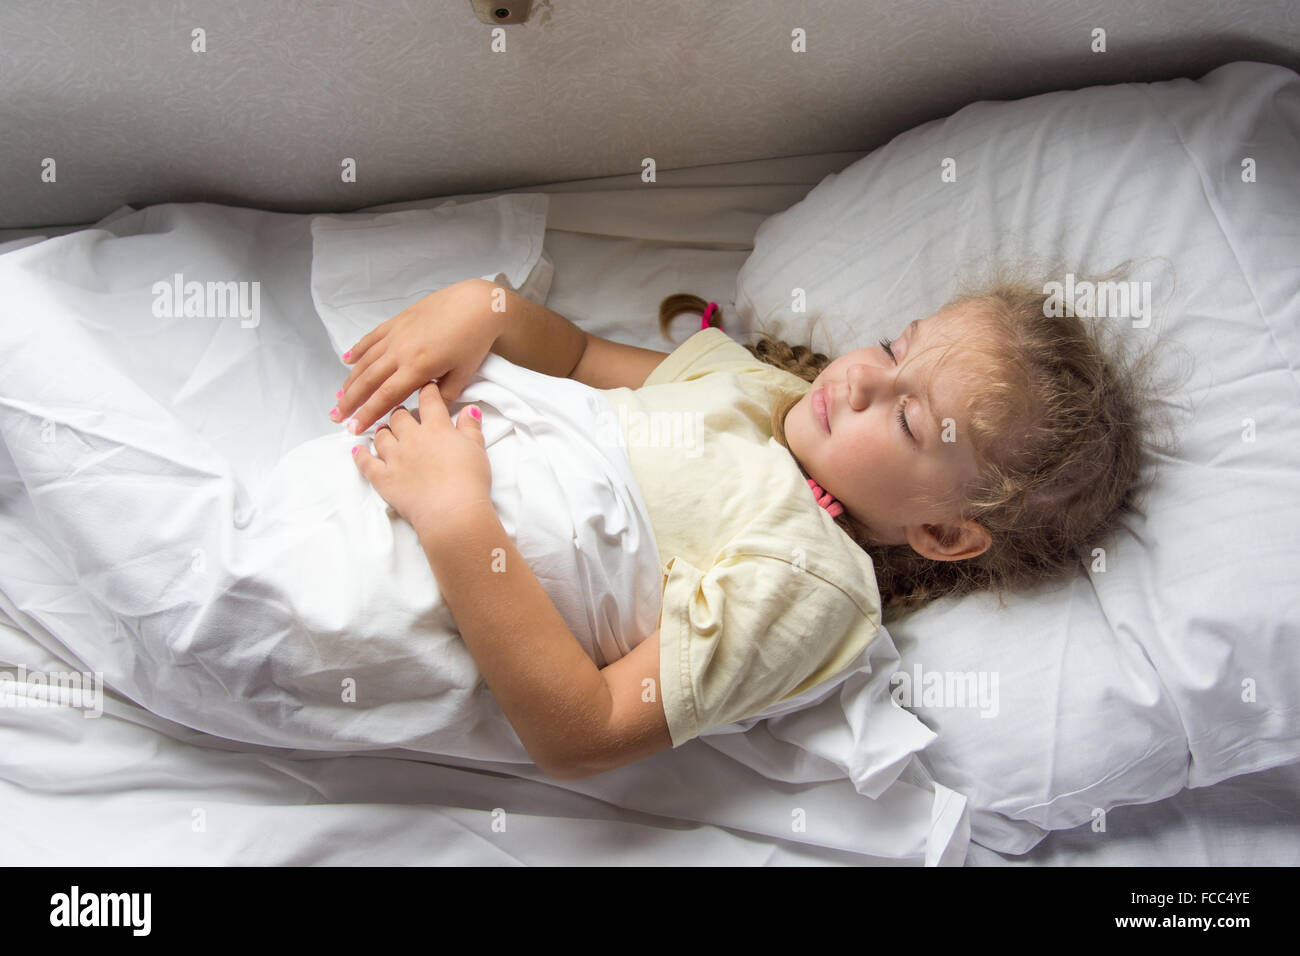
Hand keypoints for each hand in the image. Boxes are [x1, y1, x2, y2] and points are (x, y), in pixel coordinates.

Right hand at [333, 279, 502, 434]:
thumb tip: (429, 413)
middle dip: (350, 402)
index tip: (354, 428)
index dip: (367, 414)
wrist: (475, 304)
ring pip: (366, 361)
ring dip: (350, 380)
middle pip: (368, 381)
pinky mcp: (397, 321)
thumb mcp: (463, 374)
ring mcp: (396, 334)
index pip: (386, 397)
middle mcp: (401, 351)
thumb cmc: (473, 339)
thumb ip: (444, 396)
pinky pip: (371, 338)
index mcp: (418, 367)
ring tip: (339, 397)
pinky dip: (358, 350)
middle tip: (336, 417)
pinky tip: (347, 360)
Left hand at [352, 382, 493, 539]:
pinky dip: (360, 455)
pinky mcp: (383, 478)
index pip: (428, 400)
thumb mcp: (478, 449)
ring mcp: (394, 458)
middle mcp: (411, 438)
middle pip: (399, 416)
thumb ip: (471, 427)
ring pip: (381, 435)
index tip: (426, 388)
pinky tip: (357, 450)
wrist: (452, 512)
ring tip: (385, 431)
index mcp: (436, 428)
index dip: (427, 391)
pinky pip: (365, 462)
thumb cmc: (469, 482)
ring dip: (382, 431)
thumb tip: (470, 409)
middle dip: (401, 412)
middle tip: (404, 415)